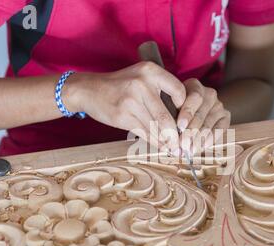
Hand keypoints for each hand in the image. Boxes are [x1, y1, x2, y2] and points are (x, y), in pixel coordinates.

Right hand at [66, 62, 185, 153]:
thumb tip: (181, 119)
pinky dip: (154, 142)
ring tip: (173, 148)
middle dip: (175, 134)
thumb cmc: (120, 86)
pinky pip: (144, 133)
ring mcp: (131, 101)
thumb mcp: (141, 78)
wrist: (89, 90)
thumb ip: (160, 92)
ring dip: (166, 141)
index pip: (179, 92)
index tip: (183, 120)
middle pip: (166, 117)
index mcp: (151, 71)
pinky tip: (160, 146)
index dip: (184, 109)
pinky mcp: (122, 116)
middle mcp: (142, 84)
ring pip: (155, 128)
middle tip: (182, 143)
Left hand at [177, 79, 230, 154]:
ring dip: (198, 139)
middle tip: (183, 144)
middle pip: (201, 113)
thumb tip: (168, 135)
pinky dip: (210, 139)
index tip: (179, 126)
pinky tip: (202, 147)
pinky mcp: (226, 116)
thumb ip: (170, 116)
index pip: (194, 97)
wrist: (195, 111)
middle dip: (190, 132)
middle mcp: (209, 93)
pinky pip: (220, 129)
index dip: (187, 113)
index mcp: (194, 86)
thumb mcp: (171, 107)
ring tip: (189, 150)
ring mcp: (218, 105)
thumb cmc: (177, 109)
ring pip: (208, 124)